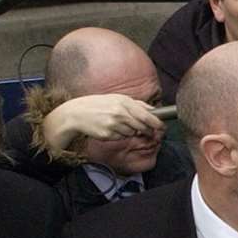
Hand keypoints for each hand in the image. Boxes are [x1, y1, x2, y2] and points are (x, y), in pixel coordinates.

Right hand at [42, 94, 163, 153]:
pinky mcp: (108, 135)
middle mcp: (119, 113)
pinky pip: (121, 138)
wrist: (76, 113)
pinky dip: (118, 135)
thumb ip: (136, 104)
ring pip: (132, 133)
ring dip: (129, 131)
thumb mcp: (116, 99)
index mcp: (123, 102)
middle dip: (146, 130)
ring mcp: (113, 125)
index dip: (157, 123)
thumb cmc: (98, 104)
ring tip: (117, 123)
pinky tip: (109, 128)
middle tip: (146, 130)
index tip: (162, 127)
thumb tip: (154, 111)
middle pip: (142, 126)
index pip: (147, 115)